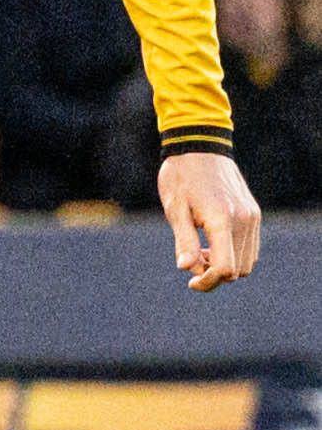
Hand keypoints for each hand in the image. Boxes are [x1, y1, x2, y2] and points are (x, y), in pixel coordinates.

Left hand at [160, 151, 262, 292]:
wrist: (200, 147)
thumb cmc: (181, 177)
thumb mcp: (175, 210)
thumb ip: (184, 241)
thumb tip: (186, 268)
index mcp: (222, 220)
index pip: (225, 268)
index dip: (207, 281)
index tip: (190, 281)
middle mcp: (244, 220)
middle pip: (239, 270)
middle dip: (215, 274)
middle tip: (192, 259)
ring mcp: (252, 217)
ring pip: (248, 262)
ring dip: (226, 265)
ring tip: (201, 249)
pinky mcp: (254, 214)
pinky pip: (250, 248)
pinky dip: (234, 254)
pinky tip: (212, 242)